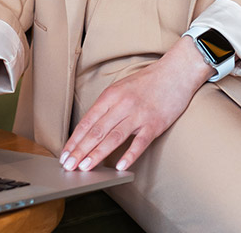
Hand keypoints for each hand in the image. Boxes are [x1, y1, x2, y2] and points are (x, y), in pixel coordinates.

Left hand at [60, 36, 213, 172]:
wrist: (176, 72)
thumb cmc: (147, 82)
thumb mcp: (121, 88)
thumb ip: (106, 106)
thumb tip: (89, 129)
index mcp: (111, 96)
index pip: (87, 121)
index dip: (74, 140)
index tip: (65, 154)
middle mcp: (122, 105)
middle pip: (97, 131)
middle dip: (80, 150)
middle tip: (69, 166)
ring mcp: (139, 114)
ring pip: (114, 137)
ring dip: (97, 154)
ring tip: (85, 167)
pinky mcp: (155, 124)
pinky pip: (140, 142)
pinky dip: (130, 155)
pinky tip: (120, 167)